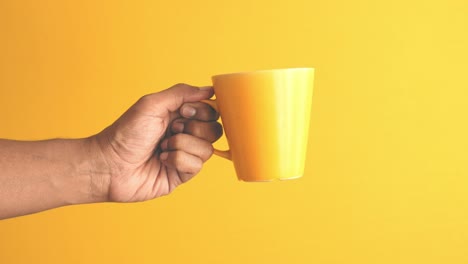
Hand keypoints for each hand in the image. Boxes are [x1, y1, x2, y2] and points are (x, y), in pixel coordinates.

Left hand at [91, 84, 221, 201]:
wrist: (110, 164)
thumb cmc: (126, 133)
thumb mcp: (152, 104)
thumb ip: (182, 93)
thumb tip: (209, 90)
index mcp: (180, 116)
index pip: (210, 111)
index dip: (201, 111)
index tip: (182, 112)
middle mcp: (186, 135)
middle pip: (214, 130)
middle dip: (192, 129)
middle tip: (170, 130)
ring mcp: (185, 155)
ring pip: (207, 149)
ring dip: (182, 145)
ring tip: (162, 147)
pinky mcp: (182, 174)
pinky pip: (196, 165)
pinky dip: (178, 160)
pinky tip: (162, 160)